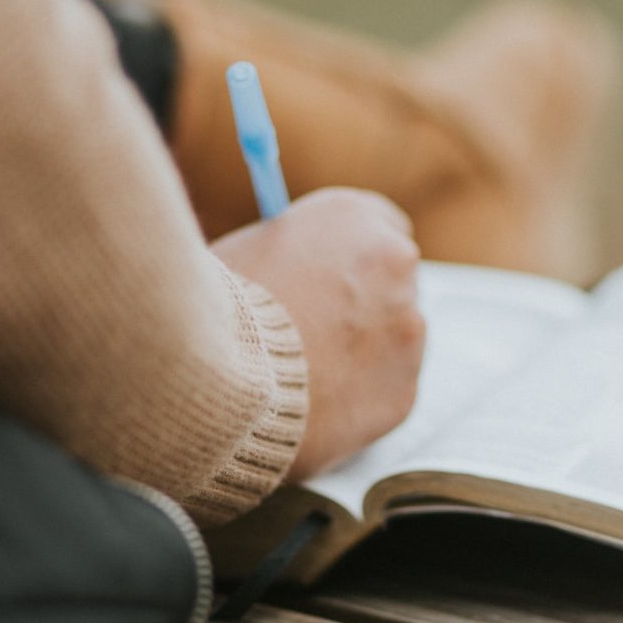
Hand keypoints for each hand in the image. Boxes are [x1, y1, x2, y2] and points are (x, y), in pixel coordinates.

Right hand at [211, 188, 424, 479]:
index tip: (333, 279)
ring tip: (301, 376)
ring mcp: (407, 329)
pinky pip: (382, 395)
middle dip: (362, 307)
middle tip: (316, 333)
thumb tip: (305, 274)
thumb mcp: (248, 251)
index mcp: (354, 215)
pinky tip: (312, 407)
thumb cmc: (215, 307)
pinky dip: (355, 402)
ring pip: (392, 343)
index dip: (351, 258)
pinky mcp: (402, 392)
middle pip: (393, 284)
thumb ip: (294, 255)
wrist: (216, 374)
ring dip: (361, 354)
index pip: (380, 227)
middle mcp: (396, 262)